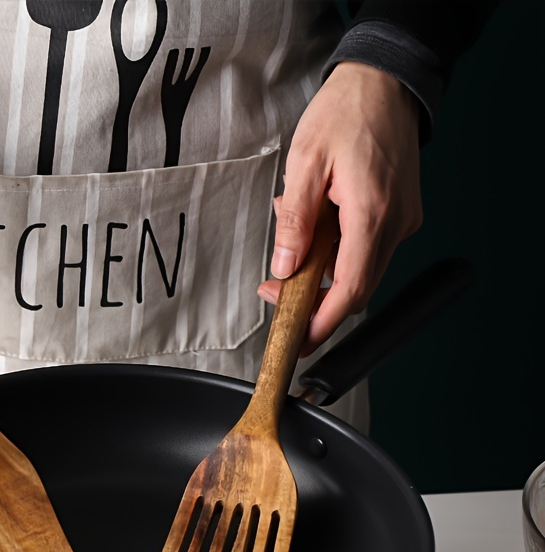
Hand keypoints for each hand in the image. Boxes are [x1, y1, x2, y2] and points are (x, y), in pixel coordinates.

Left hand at [257, 62, 422, 354]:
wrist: (386, 81)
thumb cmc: (347, 111)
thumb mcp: (305, 163)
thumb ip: (294, 221)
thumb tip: (284, 268)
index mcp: (371, 213)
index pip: (350, 290)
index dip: (323, 322)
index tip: (300, 341)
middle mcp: (395, 223)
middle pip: (356, 287)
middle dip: (314, 300)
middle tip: (276, 292)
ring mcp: (403, 220)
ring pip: (359, 269)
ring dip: (322, 271)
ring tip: (293, 243)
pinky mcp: (400, 214)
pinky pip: (367, 248)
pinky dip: (337, 250)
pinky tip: (317, 226)